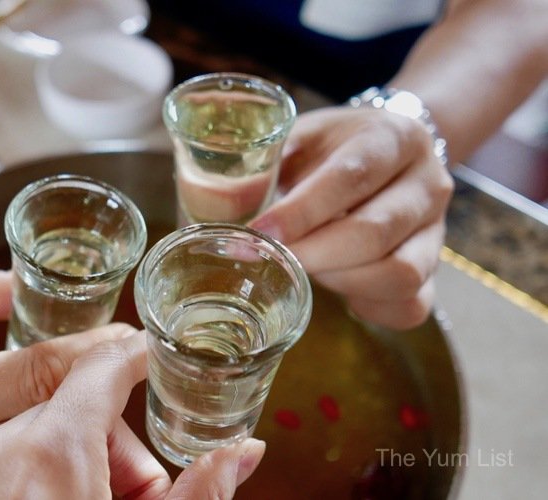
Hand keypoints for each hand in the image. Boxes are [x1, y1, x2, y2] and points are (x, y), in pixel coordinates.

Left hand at [0, 330, 264, 498]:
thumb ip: (198, 494)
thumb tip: (244, 451)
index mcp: (50, 452)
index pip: (103, 366)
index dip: (135, 360)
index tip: (153, 364)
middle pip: (67, 407)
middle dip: (108, 440)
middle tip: (135, 493)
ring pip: (24, 433)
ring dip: (61, 459)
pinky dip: (18, 478)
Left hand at [251, 106, 453, 328]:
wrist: (393, 154)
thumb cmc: (336, 148)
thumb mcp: (304, 135)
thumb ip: (265, 161)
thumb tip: (219, 202)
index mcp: (394, 138)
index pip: (351, 176)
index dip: (301, 212)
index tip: (258, 233)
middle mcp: (428, 185)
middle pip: (376, 231)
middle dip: (313, 255)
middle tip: (271, 261)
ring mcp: (437, 232)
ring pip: (399, 274)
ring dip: (341, 282)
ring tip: (307, 270)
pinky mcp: (434, 270)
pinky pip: (411, 306)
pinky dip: (370, 308)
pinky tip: (340, 292)